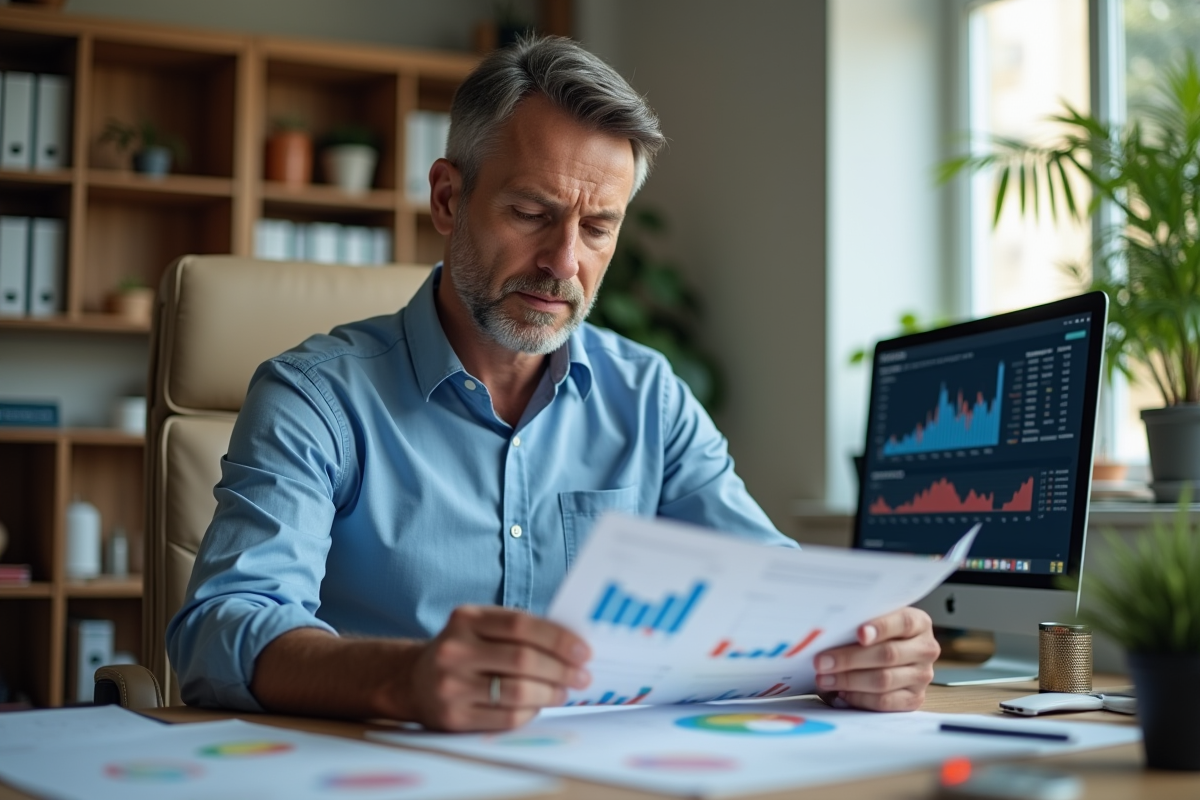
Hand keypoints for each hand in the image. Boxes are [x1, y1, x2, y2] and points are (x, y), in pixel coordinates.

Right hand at [410, 605, 591, 730]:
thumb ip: (518, 631)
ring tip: (564, 691)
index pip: (521, 624)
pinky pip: (507, 718)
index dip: (558, 638)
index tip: (583, 651)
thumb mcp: (481, 627)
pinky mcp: (454, 717)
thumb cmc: (464, 651)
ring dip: (551, 693)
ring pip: (518, 691)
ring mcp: (451, 685)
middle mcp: (454, 650)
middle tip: (582, 676)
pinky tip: (538, 705)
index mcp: (466, 618)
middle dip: (561, 669)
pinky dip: (531, 711)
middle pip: (523, 659)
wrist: (413, 681)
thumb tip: (572, 646)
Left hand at [812, 607, 938, 710]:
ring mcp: (922, 676)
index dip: (881, 627)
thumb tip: (829, 631)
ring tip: (824, 679)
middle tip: (822, 661)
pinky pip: (884, 702)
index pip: (902, 622)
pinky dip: (859, 698)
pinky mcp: (914, 699)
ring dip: (848, 680)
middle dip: (850, 659)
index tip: (859, 634)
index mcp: (919, 623)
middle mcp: (925, 649)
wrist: (888, 652)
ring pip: (883, 680)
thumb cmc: (873, 634)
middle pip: (888, 654)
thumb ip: (859, 622)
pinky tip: (841, 692)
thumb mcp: (871, 620)